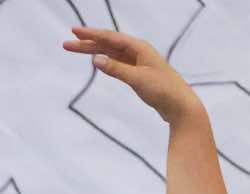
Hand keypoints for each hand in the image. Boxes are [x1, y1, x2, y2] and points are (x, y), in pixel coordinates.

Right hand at [61, 24, 201, 124]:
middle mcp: (138, 51)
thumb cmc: (163, 90)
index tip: (74, 32)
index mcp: (138, 47)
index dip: (91, 34)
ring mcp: (138, 63)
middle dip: (88, 43)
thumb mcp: (138, 79)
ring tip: (77, 50)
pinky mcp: (139, 75)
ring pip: (112, 54)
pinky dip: (106, 61)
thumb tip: (95, 60)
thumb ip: (116, 69)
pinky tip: (97, 61)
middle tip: (68, 43)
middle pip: (108, 44)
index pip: (110, 37)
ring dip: (94, 52)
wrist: (180, 106)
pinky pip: (118, 63)